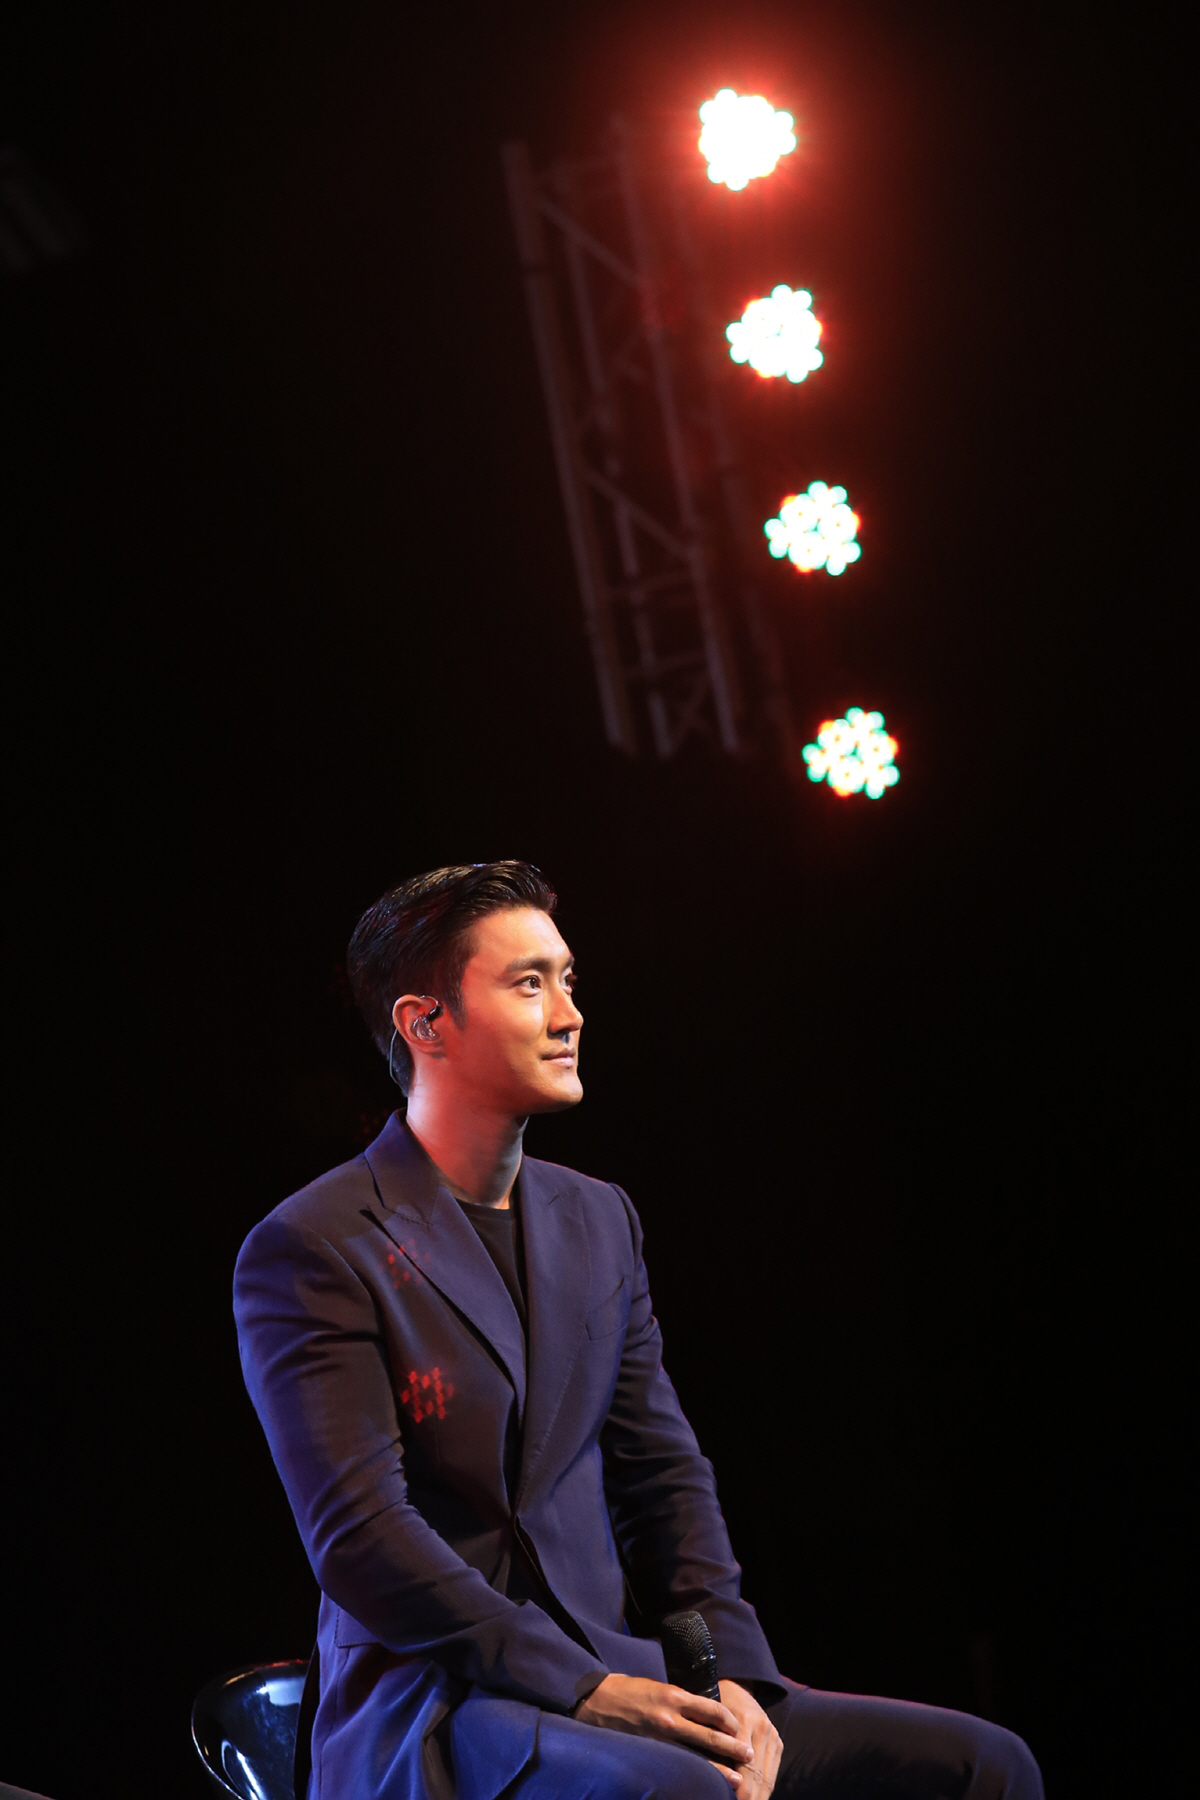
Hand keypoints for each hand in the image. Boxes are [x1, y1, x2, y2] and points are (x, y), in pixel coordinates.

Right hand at [572, 1674, 752, 1780]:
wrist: (598, 1701)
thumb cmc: (632, 1692)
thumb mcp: (660, 1687)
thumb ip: (682, 1701)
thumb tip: (707, 1714)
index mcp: (675, 1695)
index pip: (712, 1710)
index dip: (730, 1722)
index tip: (739, 1730)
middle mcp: (670, 1717)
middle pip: (710, 1736)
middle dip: (733, 1748)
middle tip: (750, 1757)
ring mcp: (660, 1737)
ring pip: (697, 1757)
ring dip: (720, 1769)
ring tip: (737, 1779)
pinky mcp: (650, 1751)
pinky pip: (678, 1765)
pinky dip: (694, 1774)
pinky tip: (705, 1783)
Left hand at [715, 1681, 782, 1795]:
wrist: (735, 1685)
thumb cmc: (711, 1704)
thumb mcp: (706, 1720)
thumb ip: (709, 1746)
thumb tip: (707, 1778)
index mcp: (744, 1722)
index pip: (746, 1768)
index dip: (741, 1793)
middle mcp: (762, 1728)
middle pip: (758, 1776)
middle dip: (750, 1799)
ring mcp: (772, 1734)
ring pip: (767, 1778)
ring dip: (759, 1798)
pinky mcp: (777, 1741)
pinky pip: (772, 1772)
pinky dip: (764, 1790)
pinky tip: (756, 1799)